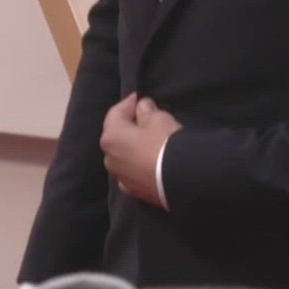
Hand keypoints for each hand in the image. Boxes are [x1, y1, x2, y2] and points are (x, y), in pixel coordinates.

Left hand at [101, 93, 180, 208]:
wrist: (179, 180)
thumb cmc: (164, 143)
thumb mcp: (158, 118)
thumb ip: (146, 111)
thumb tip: (142, 108)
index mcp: (111, 137)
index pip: (116, 112)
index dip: (130, 103)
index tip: (141, 97)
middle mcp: (109, 158)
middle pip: (118, 135)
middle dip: (131, 126)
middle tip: (148, 118)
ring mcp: (120, 177)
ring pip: (124, 156)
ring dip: (134, 147)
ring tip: (152, 141)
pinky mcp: (133, 191)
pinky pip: (132, 172)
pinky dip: (138, 165)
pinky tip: (149, 162)